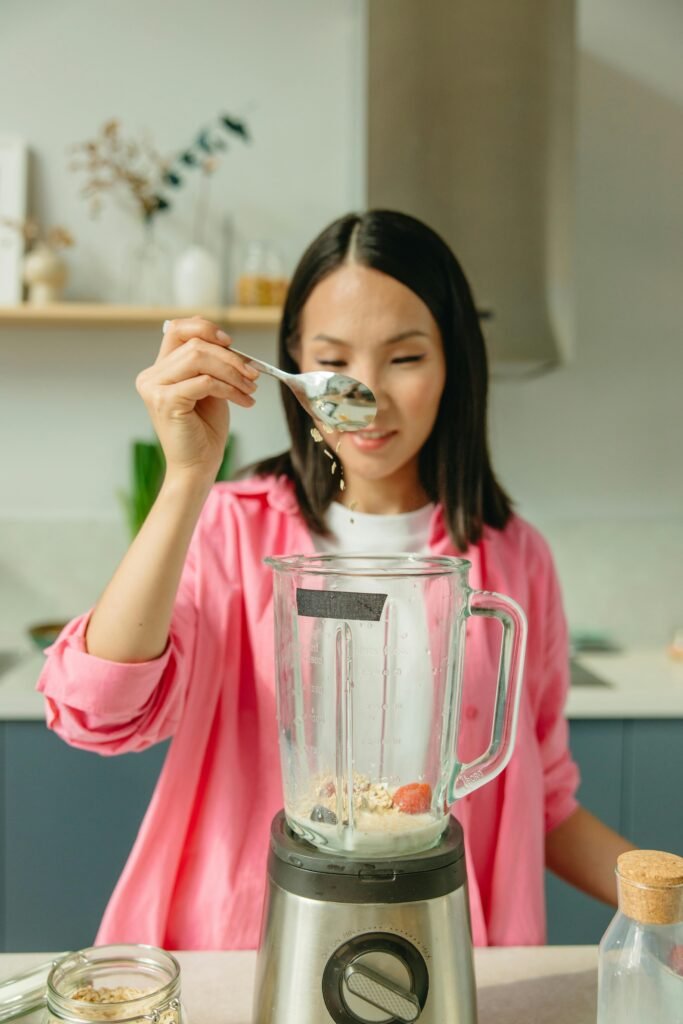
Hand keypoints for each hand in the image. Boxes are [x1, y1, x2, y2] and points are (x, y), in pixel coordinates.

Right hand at [136, 317, 258, 481]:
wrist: (197, 467)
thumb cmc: (205, 431)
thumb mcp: (210, 389)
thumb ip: (210, 365)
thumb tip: (228, 342)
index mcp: (159, 370)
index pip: (177, 329)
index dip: (205, 328)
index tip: (231, 342)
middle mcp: (151, 376)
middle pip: (194, 344)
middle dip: (230, 357)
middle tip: (253, 373)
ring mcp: (154, 388)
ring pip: (199, 358)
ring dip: (233, 371)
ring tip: (250, 388)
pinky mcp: (166, 401)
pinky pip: (205, 381)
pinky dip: (230, 388)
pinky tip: (244, 400)